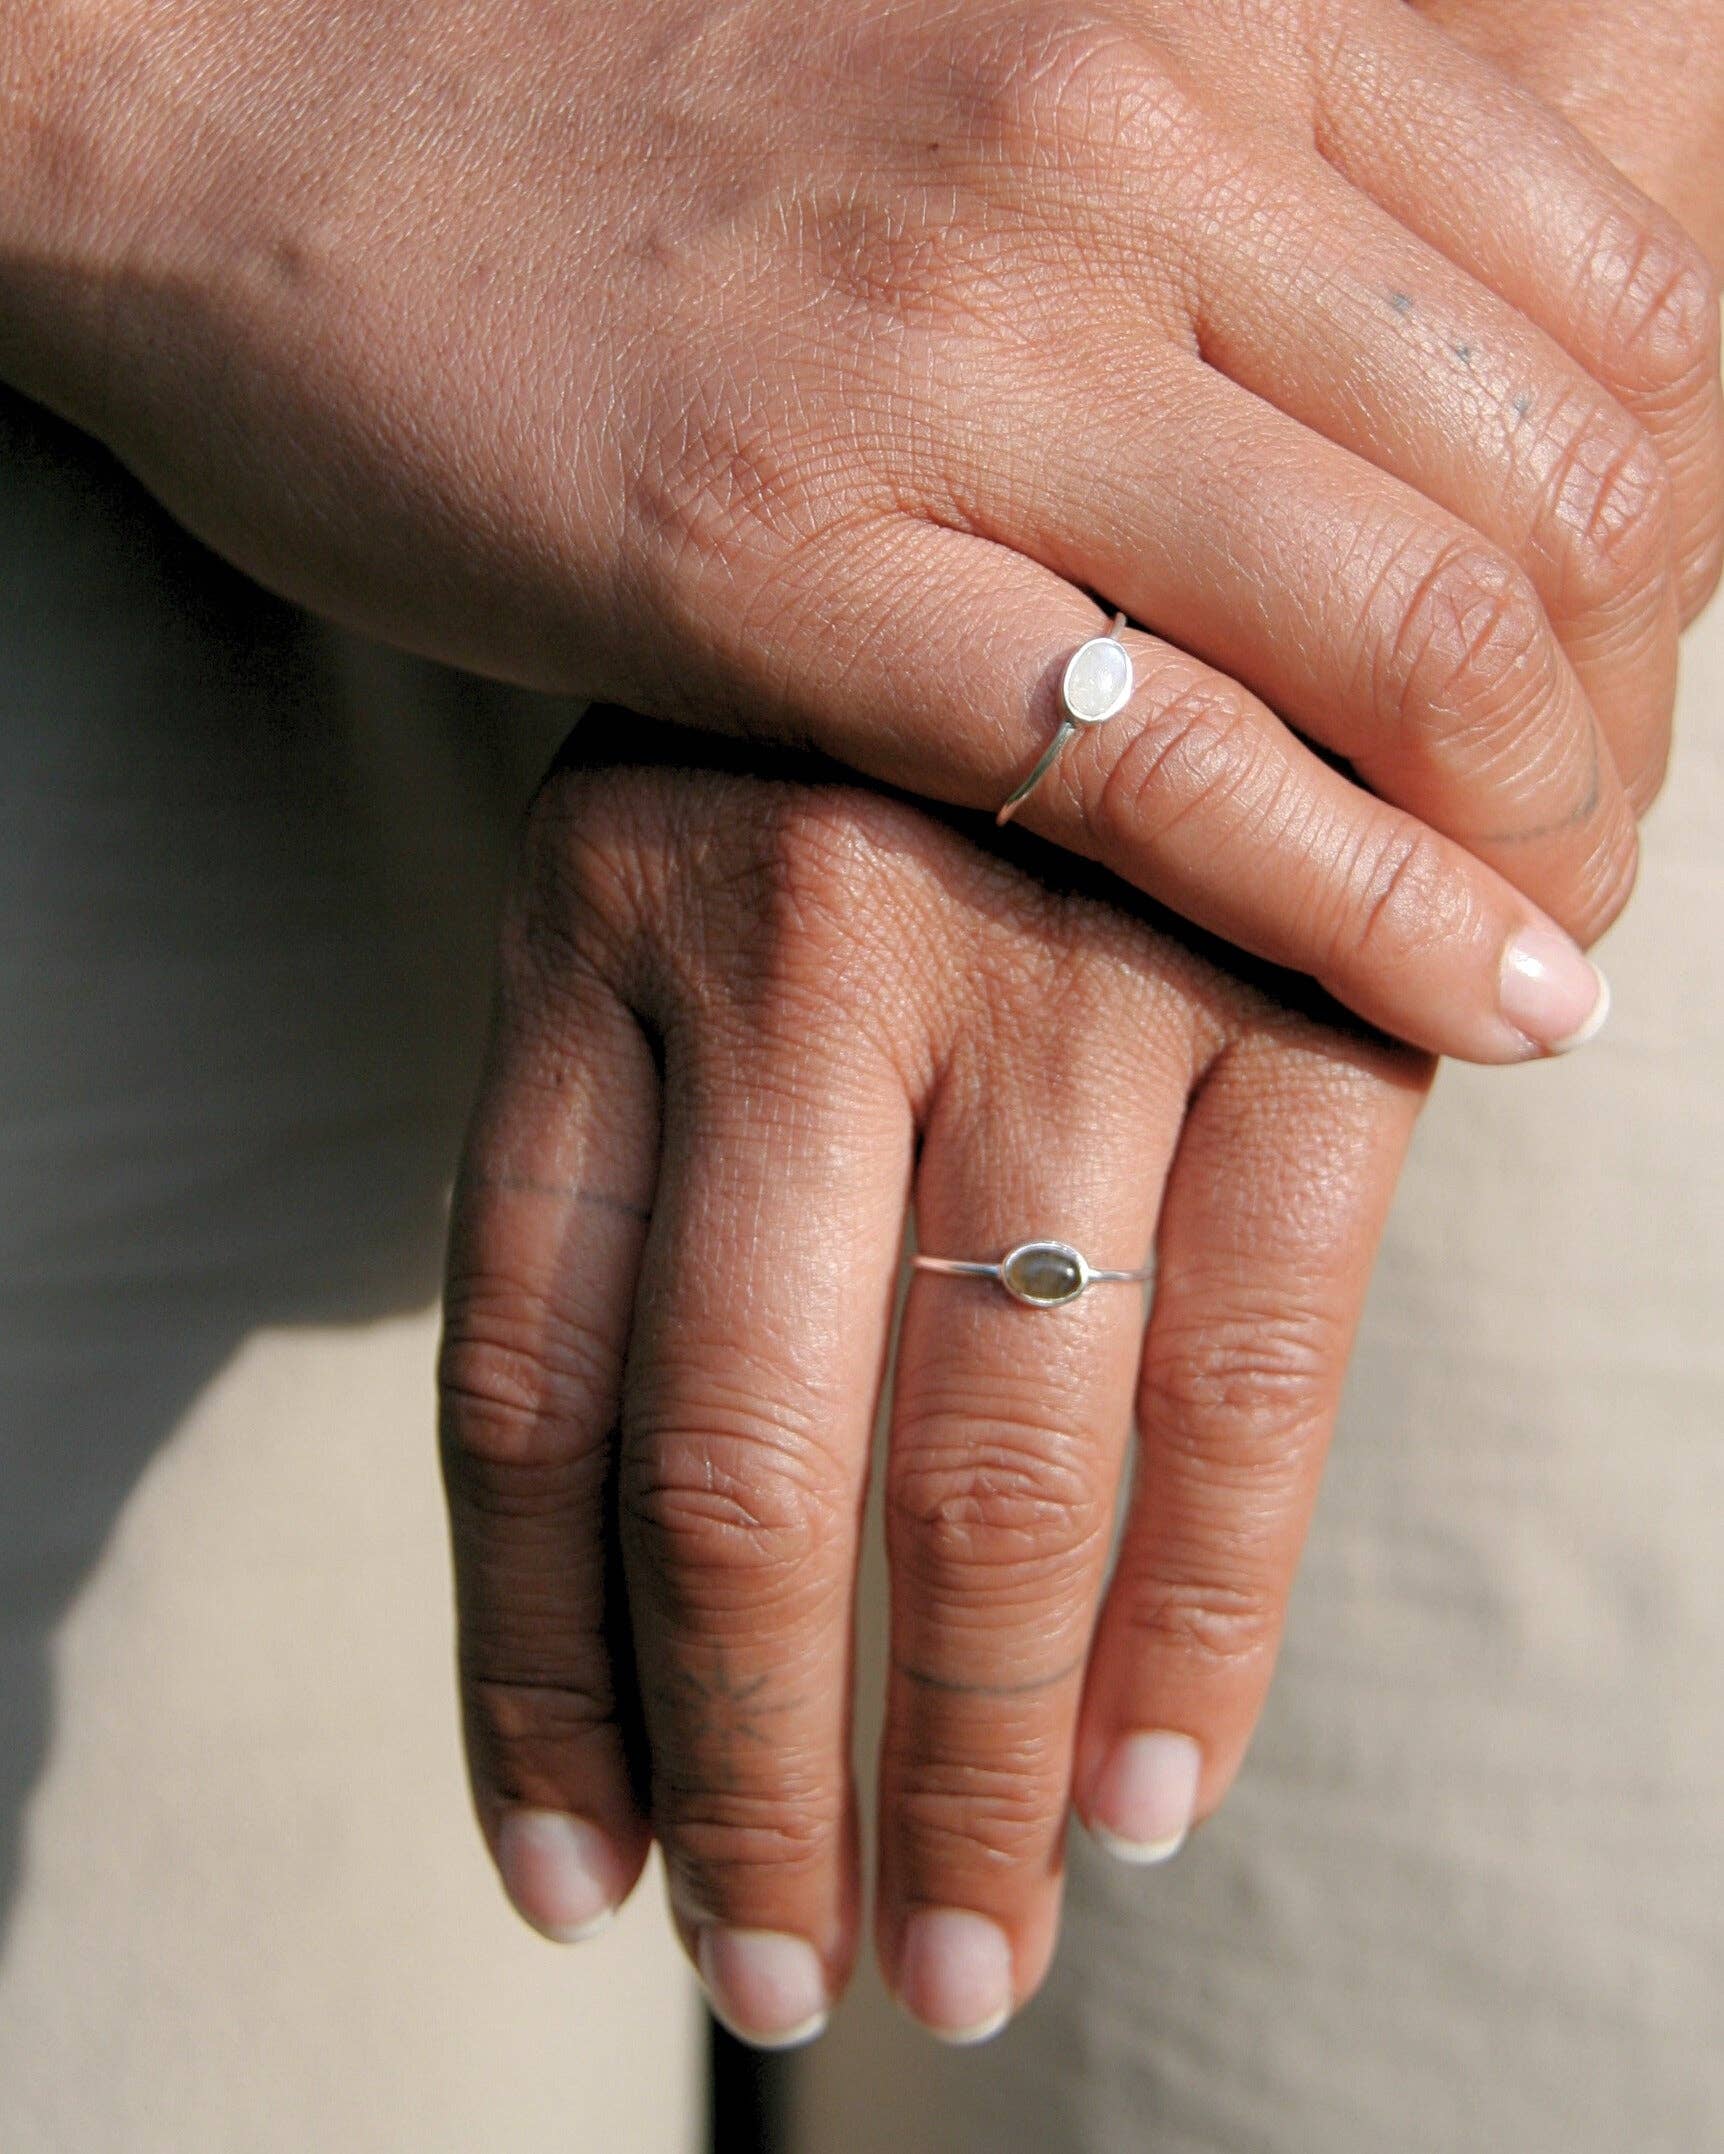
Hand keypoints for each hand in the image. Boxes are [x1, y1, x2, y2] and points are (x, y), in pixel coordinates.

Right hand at [9, 0, 1720, 1057]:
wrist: (258, 109)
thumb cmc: (633, 126)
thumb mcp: (999, 77)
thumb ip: (1235, 202)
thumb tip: (1435, 397)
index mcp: (1202, 14)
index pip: (1624, 305)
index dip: (1689, 545)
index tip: (1632, 692)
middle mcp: (1119, 150)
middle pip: (1564, 487)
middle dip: (1630, 718)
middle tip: (1593, 850)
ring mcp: (952, 360)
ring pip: (1409, 629)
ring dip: (1538, 831)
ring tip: (1548, 948)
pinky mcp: (782, 570)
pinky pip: (1165, 772)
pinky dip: (1364, 913)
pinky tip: (1478, 1010)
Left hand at [438, 726, 1428, 2044]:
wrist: (1163, 465)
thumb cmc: (875, 732)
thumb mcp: (679, 862)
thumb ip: (648, 1146)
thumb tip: (619, 1566)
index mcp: (596, 918)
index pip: (524, 1379)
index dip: (538, 1665)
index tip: (571, 1870)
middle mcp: (801, 946)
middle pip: (732, 1464)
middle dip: (755, 1770)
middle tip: (779, 1978)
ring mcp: (1057, 966)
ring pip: (983, 1460)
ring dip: (962, 1756)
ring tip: (955, 1959)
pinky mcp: (1297, 991)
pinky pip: (1244, 1374)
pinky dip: (1192, 1620)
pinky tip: (1144, 1794)